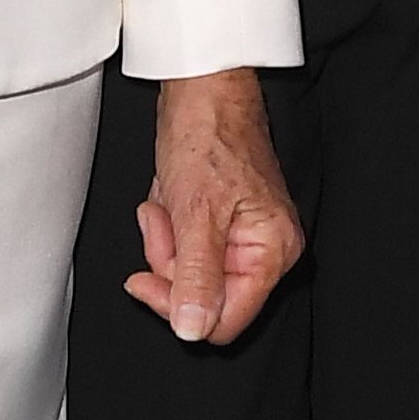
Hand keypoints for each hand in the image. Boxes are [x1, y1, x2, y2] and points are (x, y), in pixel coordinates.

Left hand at [131, 68, 305, 344]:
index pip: (225, 321)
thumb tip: (194, 329)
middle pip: (204, 298)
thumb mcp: (196, 214)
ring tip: (166, 200)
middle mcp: (266, 250)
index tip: (145, 278)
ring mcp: (244, 237)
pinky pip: (186, 248)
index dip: (180, 306)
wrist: (202, 89)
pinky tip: (169, 196)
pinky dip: (169, 226)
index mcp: (273, 252)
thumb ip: (197, 277)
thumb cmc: (208, 136)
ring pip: (189, 273)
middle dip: (170, 261)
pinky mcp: (223, 224)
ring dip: (166, 239)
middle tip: (161, 220)